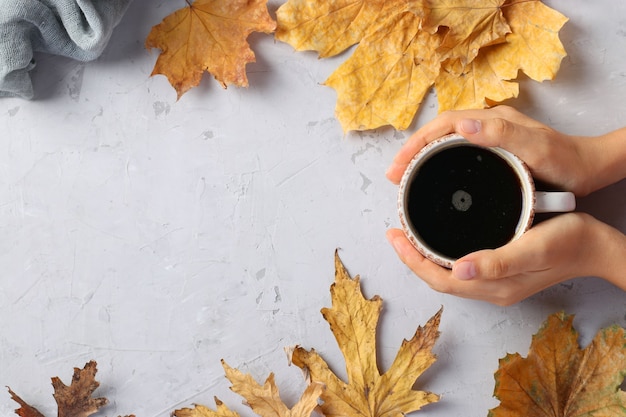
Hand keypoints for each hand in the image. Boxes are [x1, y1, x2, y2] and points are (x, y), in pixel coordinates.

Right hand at [386, 106, 593, 195]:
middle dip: (411, 151)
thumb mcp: (536, 146)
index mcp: (492, 120)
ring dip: (421, 158)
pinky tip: (433, 180)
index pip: (442, 125)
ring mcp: (488, 139)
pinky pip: (456, 155)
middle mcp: (487, 126)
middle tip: (394, 176)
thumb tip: (462, 124)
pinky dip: (437, 165)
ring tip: (405, 178)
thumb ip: (502, 133)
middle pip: (438, 133)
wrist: (587, 169)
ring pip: (444, 144)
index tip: (399, 164)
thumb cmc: (565, 160)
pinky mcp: (492, 154)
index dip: (416, 143)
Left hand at [386, 213, 623, 305]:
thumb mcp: (533, 249)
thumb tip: (458, 270)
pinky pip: (462, 266)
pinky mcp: (502, 270)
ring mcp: (497, 281)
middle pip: (439, 278)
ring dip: (426, 255)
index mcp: (494, 286)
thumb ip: (497, 262)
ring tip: (409, 233)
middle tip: (395, 232)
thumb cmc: (569, 242)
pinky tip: (440, 236)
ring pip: (449, 273)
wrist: (597, 245)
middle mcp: (491, 288)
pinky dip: (444, 253)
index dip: (412, 260)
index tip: (393, 236)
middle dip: (412, 258)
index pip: (440, 280)